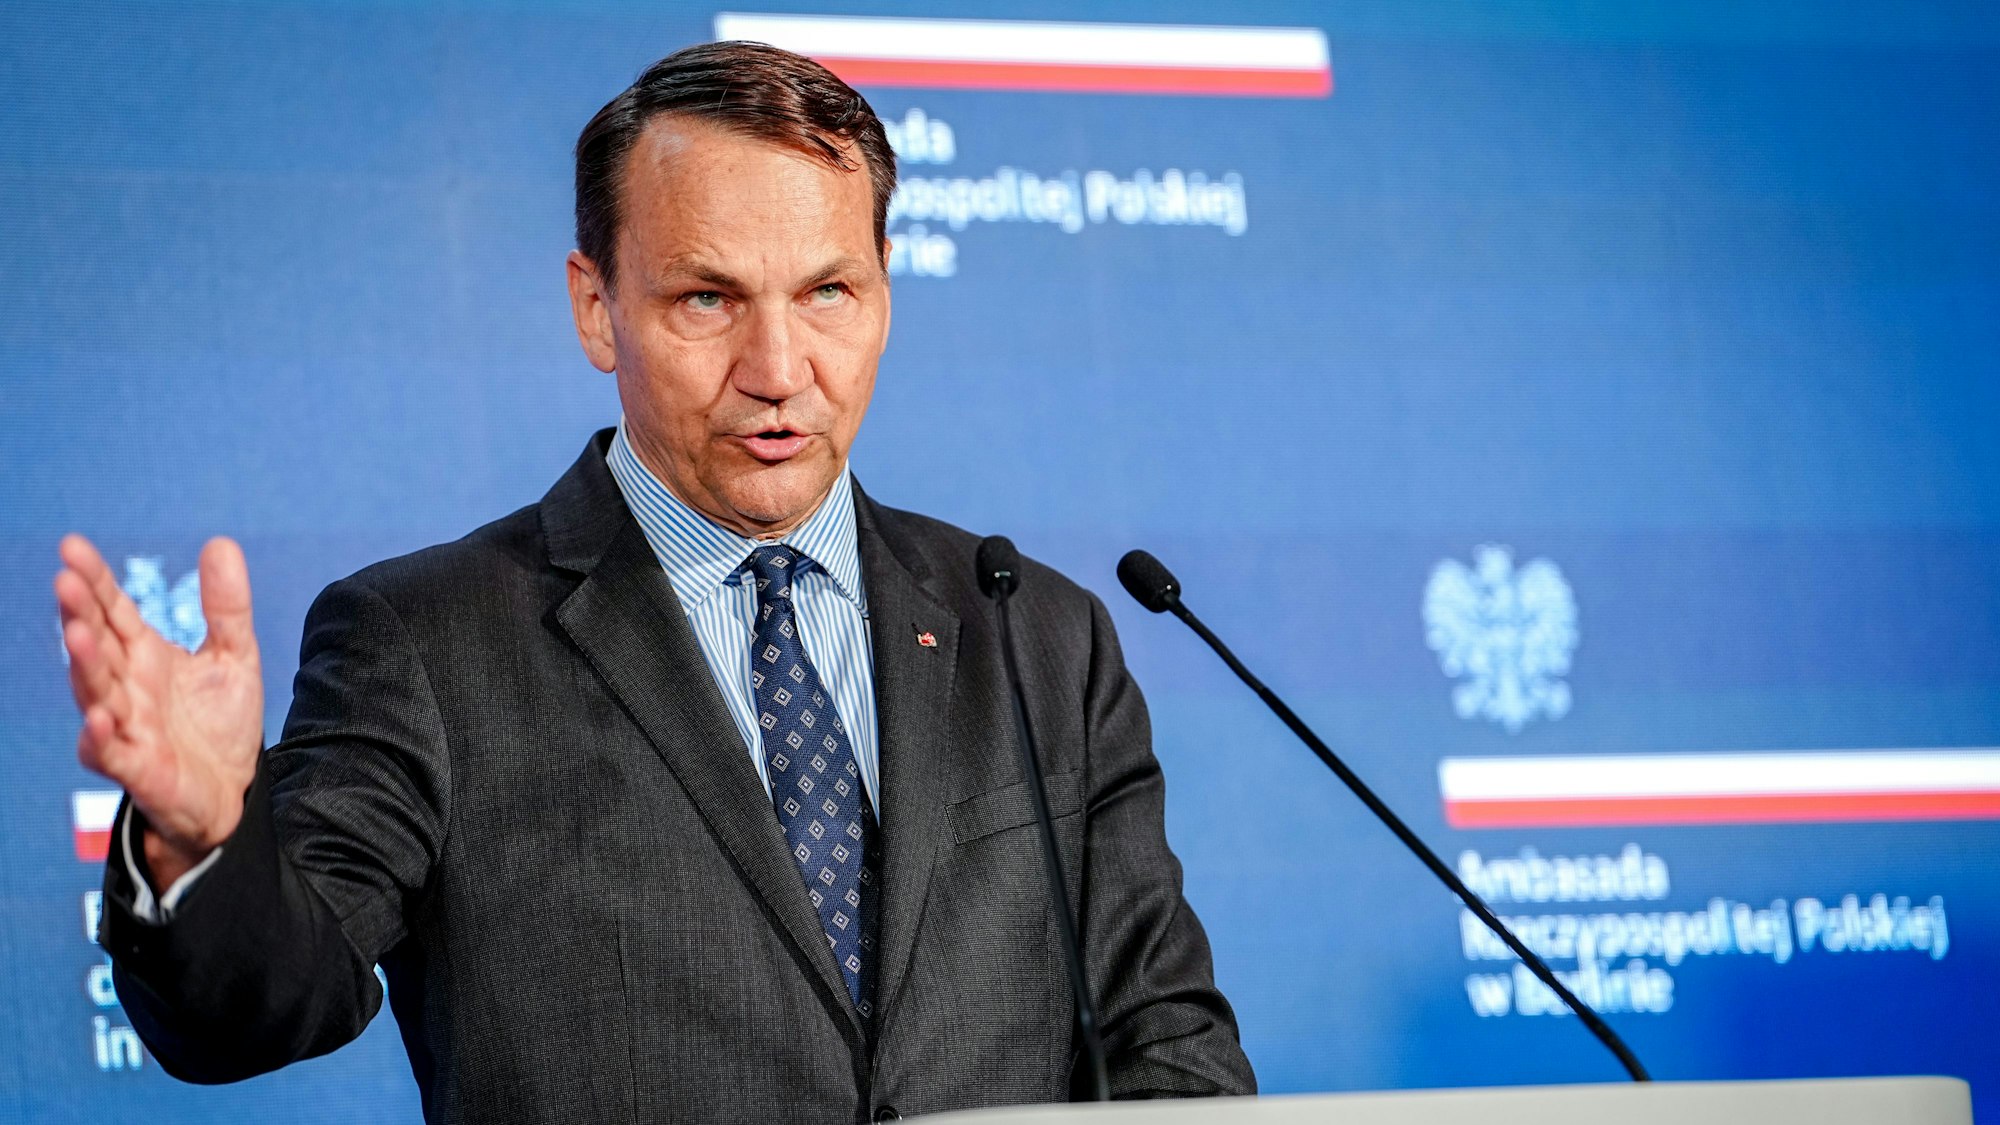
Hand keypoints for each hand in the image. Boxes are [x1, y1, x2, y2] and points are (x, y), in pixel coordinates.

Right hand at [55, 535, 262, 888]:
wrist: (233, 791)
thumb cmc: (219, 724)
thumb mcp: (234, 656)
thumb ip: (226, 605)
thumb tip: (219, 543)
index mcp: (145, 656)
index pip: (113, 611)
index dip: (94, 580)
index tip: (72, 546)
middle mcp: (127, 687)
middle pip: (97, 645)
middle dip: (79, 614)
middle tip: (66, 580)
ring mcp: (126, 726)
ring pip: (95, 692)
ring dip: (84, 665)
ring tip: (76, 633)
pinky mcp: (136, 766)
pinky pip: (110, 752)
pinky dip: (100, 736)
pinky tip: (99, 718)